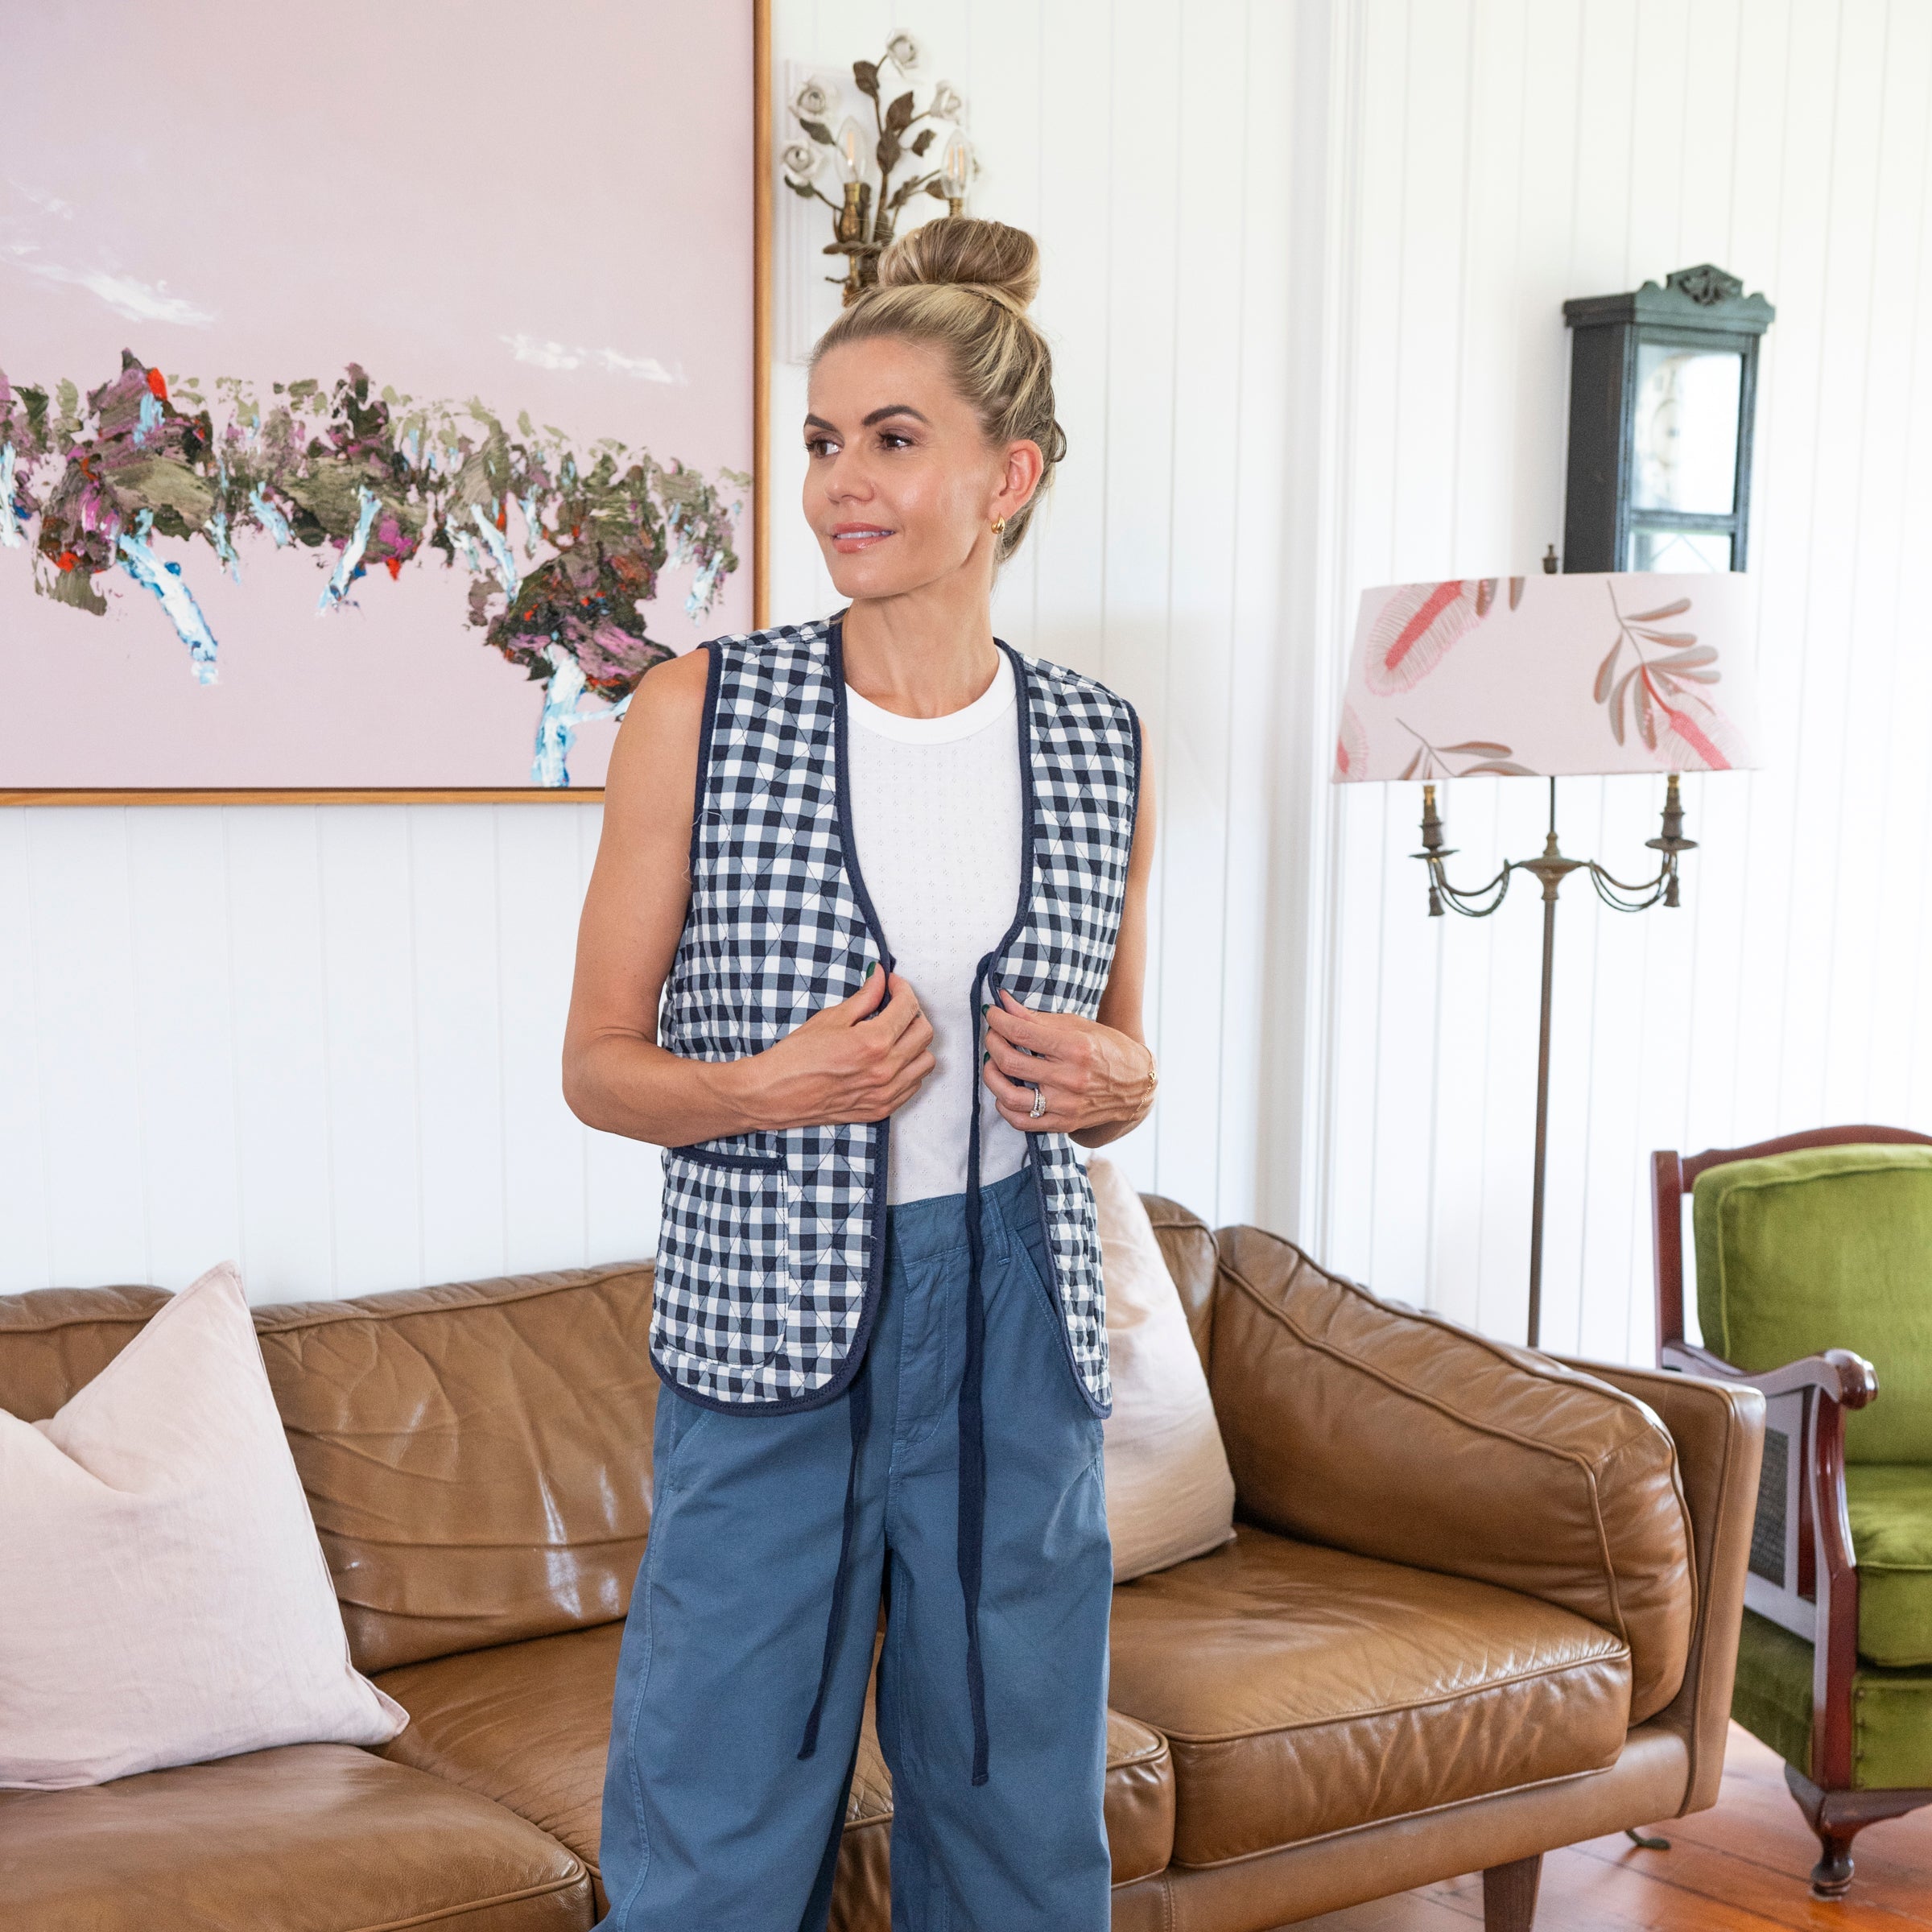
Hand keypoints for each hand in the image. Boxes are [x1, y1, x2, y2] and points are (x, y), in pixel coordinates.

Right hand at [737, 966, 935, 1128]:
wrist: (773, 1094)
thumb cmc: (795, 1057)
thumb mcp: (830, 1018)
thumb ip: (864, 997)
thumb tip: (880, 977)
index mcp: (874, 1043)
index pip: (909, 1007)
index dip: (902, 988)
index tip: (891, 984)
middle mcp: (886, 1070)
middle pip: (924, 1032)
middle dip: (912, 1012)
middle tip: (894, 1006)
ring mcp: (885, 1093)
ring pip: (925, 1061)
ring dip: (915, 1042)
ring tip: (895, 1034)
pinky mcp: (880, 1109)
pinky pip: (913, 1086)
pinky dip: (910, 1069)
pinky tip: (891, 1059)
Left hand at [981, 989, 1155, 1138]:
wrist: (1137, 1085)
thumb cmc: (1107, 1049)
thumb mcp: (1078, 1025)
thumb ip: (1037, 1018)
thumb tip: (1004, 1003)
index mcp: (1075, 1048)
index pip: (1022, 1033)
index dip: (998, 1020)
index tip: (991, 1013)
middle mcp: (1070, 1078)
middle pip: (1011, 1062)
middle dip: (992, 1043)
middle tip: (992, 1034)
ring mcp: (1066, 1105)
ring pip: (1010, 1096)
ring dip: (991, 1077)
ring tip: (993, 1063)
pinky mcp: (1063, 1123)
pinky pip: (1021, 1122)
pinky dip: (1004, 1107)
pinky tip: (1004, 1092)